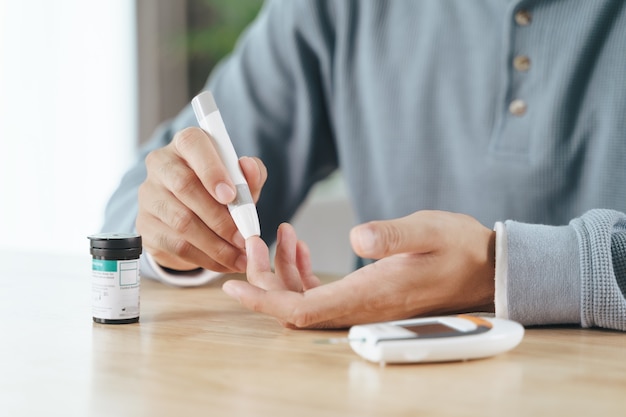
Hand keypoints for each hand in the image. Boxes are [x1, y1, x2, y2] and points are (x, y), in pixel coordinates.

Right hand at [136, 127, 266, 272]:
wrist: (193, 218)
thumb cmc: (221, 192)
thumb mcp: (241, 182)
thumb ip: (250, 174)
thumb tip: (248, 166)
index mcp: (186, 144)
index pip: (193, 144)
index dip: (211, 170)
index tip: (231, 196)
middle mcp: (161, 164)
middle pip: (185, 186)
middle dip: (220, 217)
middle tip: (244, 238)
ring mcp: (149, 195)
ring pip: (181, 221)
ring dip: (216, 244)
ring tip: (240, 257)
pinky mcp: (146, 226)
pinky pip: (176, 245)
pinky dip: (205, 258)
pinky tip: (225, 264)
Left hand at [222, 211, 495, 328]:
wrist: (483, 267)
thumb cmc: (459, 248)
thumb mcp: (429, 232)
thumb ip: (393, 235)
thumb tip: (357, 237)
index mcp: (369, 295)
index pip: (301, 310)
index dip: (263, 301)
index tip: (231, 285)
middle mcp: (360, 306)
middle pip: (294, 308)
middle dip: (264, 280)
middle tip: (254, 241)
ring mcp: (361, 303)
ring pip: (304, 299)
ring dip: (281, 272)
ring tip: (280, 233)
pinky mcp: (365, 294)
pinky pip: (320, 292)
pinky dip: (300, 271)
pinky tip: (299, 246)